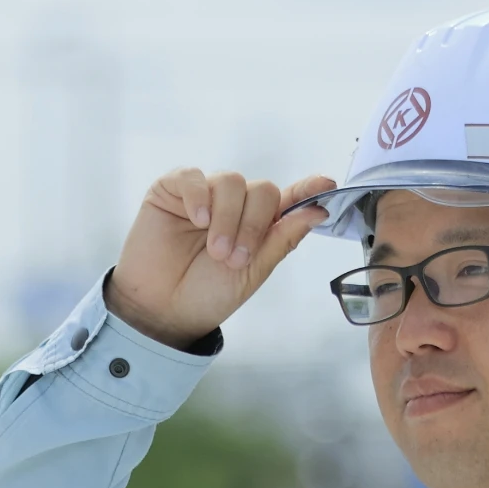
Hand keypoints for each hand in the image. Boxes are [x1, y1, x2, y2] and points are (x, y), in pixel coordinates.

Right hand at [103, 170, 334, 347]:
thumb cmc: (205, 295)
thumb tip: (317, 210)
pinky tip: (197, 221)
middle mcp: (234, 206)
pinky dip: (199, 197)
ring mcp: (203, 196)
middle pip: (262, 190)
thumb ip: (281, 239)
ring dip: (228, 218)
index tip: (326, 184)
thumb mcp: (252, 272)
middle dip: (253, 224)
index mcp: (257, 225)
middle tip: (234, 258)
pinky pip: (193, 177)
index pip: (289, 199)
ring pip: (231, 182)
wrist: (161, 310)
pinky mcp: (171, 191)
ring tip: (215, 251)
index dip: (308, 188)